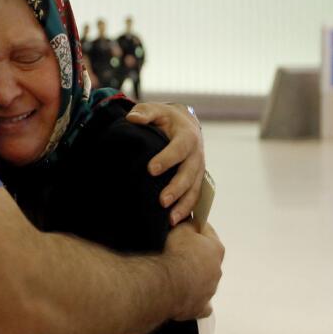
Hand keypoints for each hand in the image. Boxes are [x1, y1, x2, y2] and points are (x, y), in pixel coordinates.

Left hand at [125, 102, 204, 224]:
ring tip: (170, 220)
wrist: (186, 125)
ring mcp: (198, 170)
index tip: (151, 169)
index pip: (179, 149)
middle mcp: (196, 156)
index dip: (167, 159)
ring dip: (183, 205)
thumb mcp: (156, 110)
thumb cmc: (166, 119)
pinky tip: (173, 223)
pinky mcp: (196, 181)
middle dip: (176, 188)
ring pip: (194, 190)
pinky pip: (194, 198)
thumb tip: (133, 119)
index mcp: (188, 137)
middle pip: (189, 174)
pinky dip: (186, 211)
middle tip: (162, 201)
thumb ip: (145, 112)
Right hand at [164, 220, 223, 320]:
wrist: (167, 282)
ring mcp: (210, 290)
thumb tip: (193, 223)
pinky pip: (201, 304)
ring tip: (176, 275)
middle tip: (178, 253)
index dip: (197, 229)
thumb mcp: (182, 228)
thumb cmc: (176, 255)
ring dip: (194, 278)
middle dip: (196, 256)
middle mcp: (217, 270)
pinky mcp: (200, 307)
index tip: (189, 228)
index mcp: (216, 250)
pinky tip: (186, 297)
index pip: (209, 234)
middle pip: (207, 260)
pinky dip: (195, 300)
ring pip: (205, 282)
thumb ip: (190, 224)